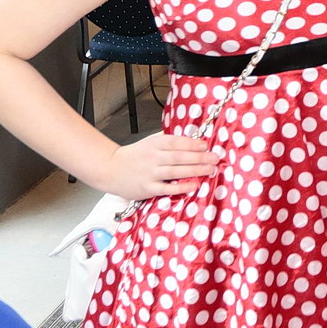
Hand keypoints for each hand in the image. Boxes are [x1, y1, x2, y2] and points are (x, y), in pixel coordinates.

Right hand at [88, 132, 217, 200]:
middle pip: (180, 156)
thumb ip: (167, 141)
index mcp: (155, 144)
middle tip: (215, 158)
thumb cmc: (134, 156)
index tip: (206, 146)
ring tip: (210, 169)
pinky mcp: (148, 188)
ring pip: (176, 171)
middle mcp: (153, 157)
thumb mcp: (149, 142)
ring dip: (195, 170)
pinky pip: (167, 188)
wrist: (110, 169)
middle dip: (200, 157)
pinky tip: (194, 185)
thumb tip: (191, 139)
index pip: (176, 142)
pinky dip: (182, 187)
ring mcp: (150, 173)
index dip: (192, 144)